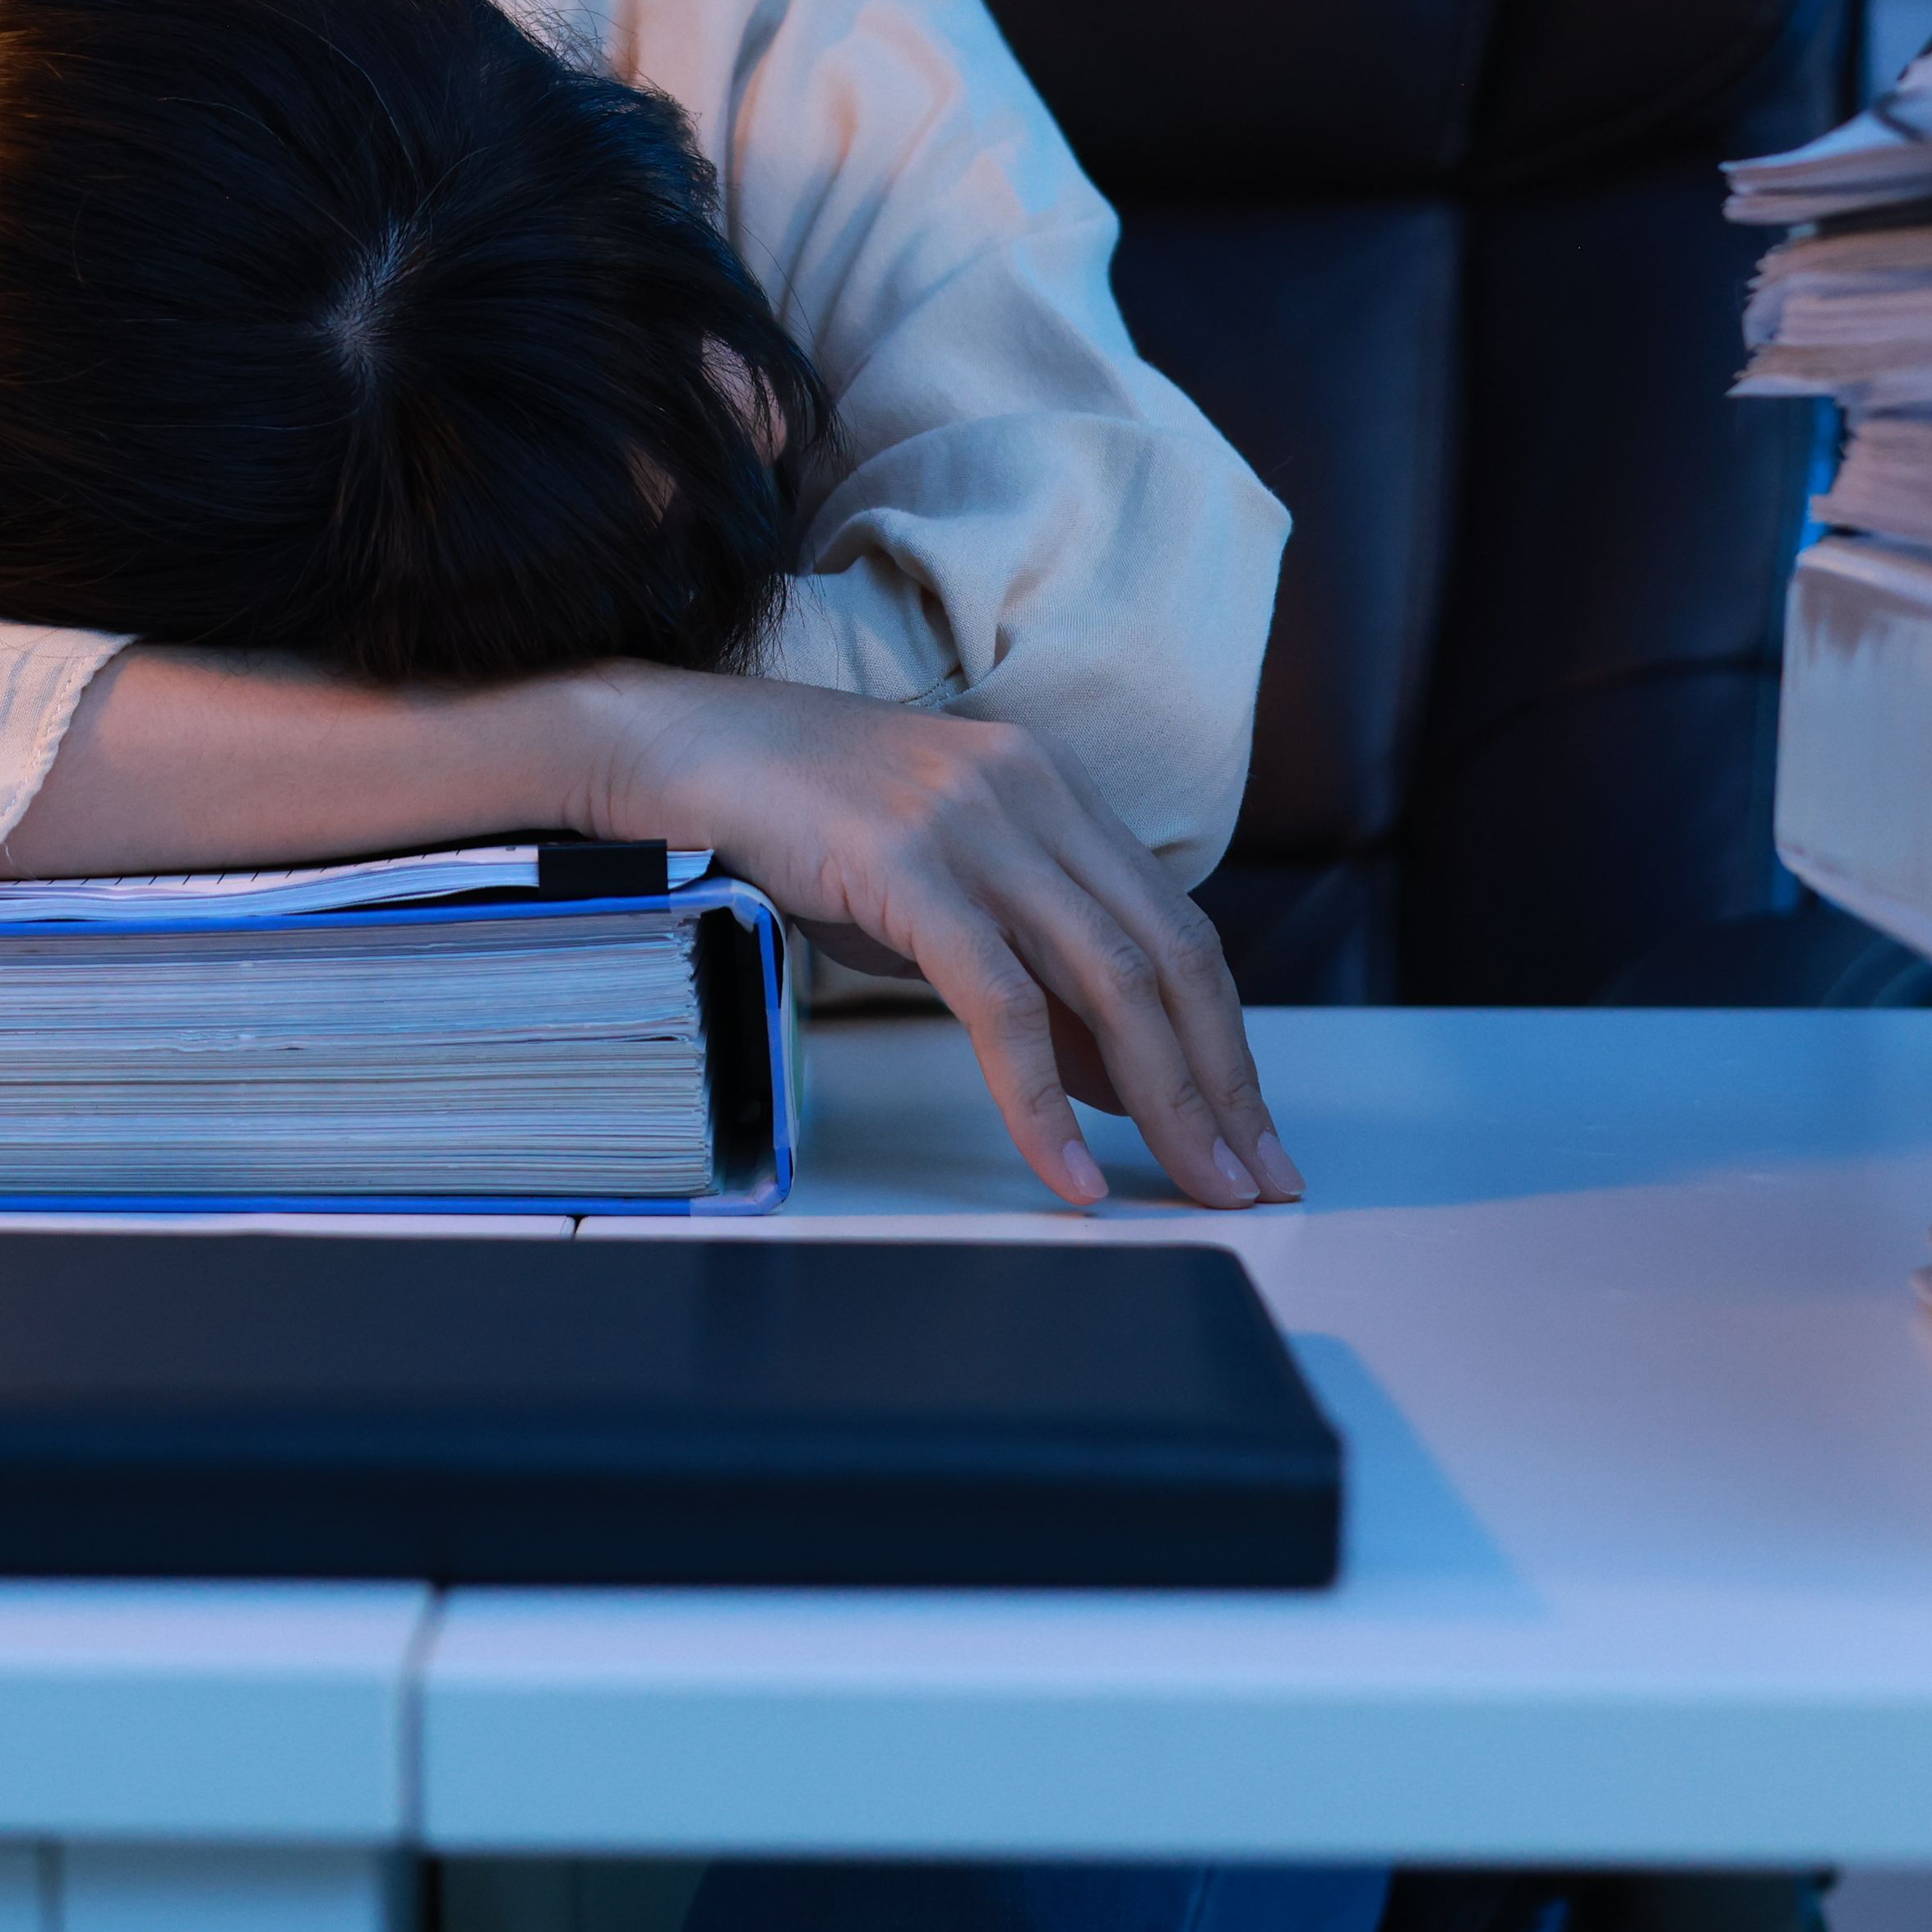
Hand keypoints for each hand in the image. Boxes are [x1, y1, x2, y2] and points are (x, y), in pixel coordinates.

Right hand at [569, 664, 1296, 1214]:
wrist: (676, 746)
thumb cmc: (794, 824)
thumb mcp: (934, 890)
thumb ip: (1027, 968)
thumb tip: (1116, 1078)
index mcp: (1054, 787)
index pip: (1176, 925)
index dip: (1227, 1034)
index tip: (1253, 1126)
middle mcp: (1035, 791)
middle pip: (1167, 955)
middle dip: (1224, 1080)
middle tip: (1255, 1178)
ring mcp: (976, 822)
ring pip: (1109, 978)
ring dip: (1167, 1099)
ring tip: (1198, 1185)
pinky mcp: (912, 865)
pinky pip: (1002, 1003)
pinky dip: (1043, 1099)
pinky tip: (1068, 1169)